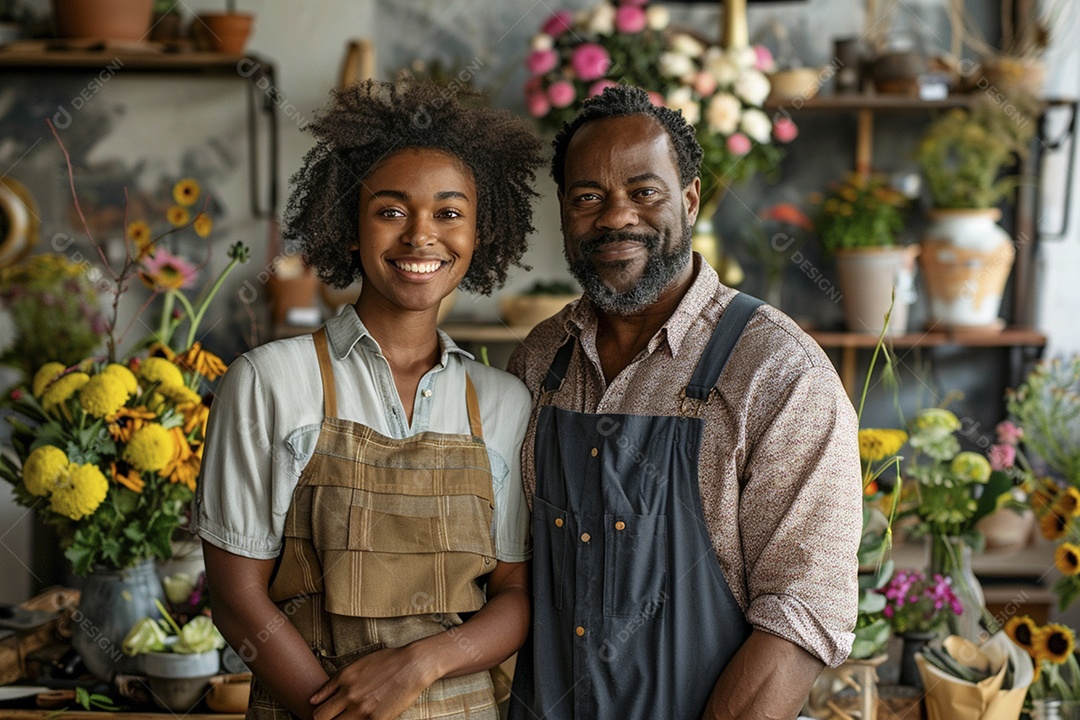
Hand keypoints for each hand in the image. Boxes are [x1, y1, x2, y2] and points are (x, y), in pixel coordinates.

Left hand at [310, 645, 435, 719]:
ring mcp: (362, 709)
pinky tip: (364, 718)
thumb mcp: (357, 665)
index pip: (318, 708)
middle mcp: (349, 695)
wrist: (413, 665)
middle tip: (334, 719)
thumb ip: (334, 683)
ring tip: (350, 717)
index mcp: (343, 679)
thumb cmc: (387, 662)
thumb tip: (313, 700)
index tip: (325, 717)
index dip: (318, 715)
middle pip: (322, 719)